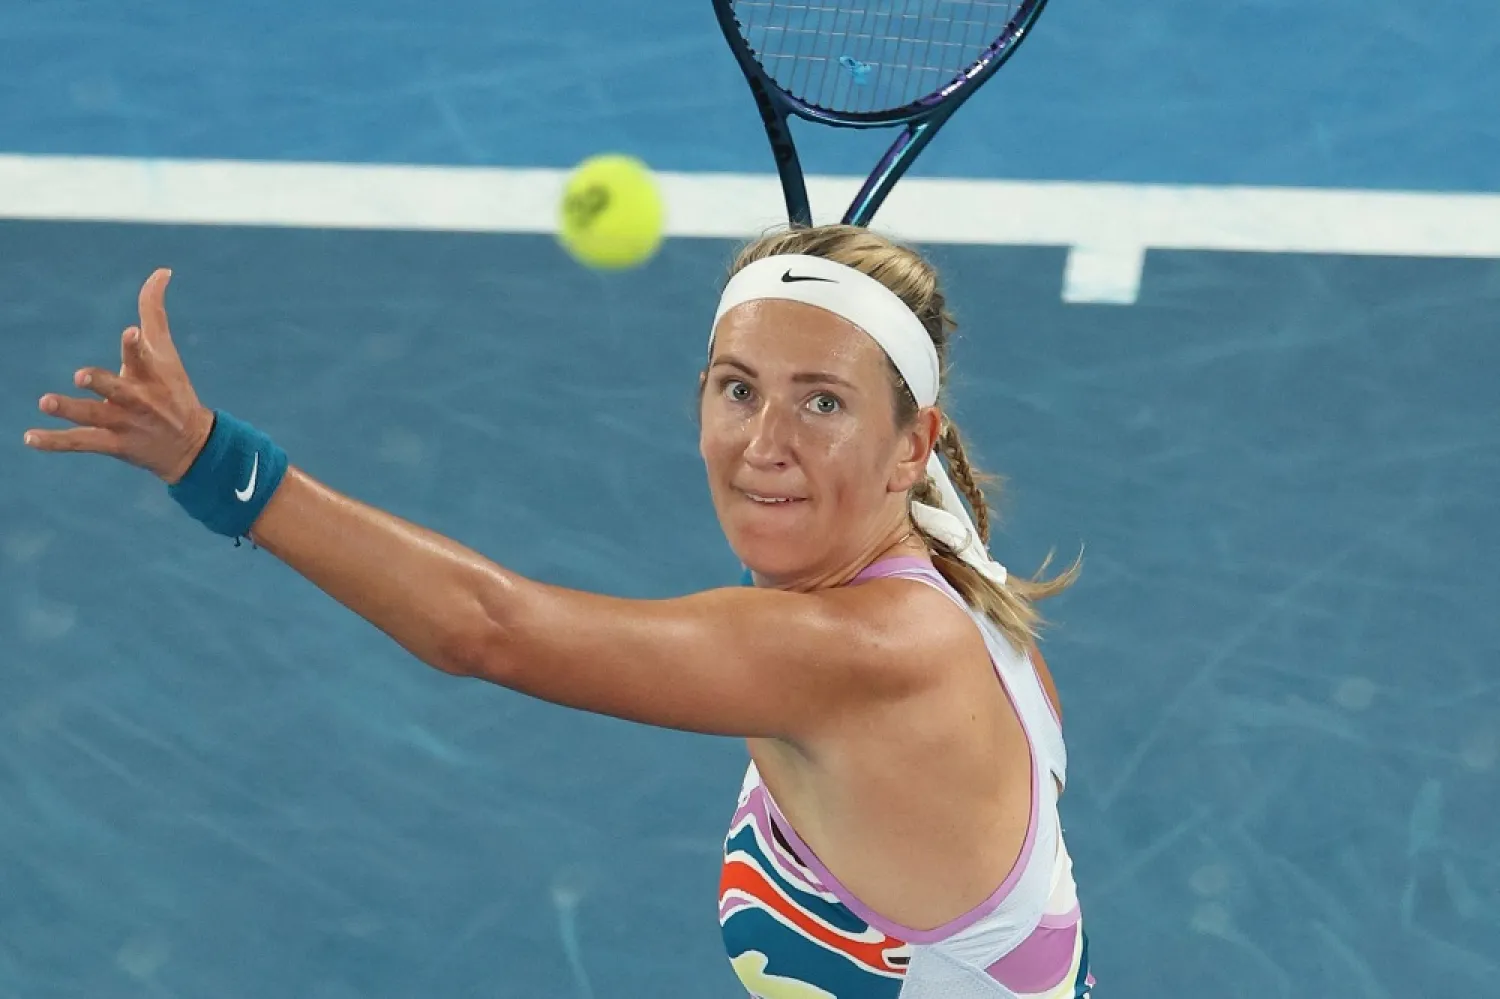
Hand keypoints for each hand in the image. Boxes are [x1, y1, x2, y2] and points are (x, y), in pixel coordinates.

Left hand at [24, 268, 214, 483]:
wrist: (191, 445)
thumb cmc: (173, 389)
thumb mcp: (166, 351)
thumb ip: (155, 310)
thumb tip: (162, 270)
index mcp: (150, 374)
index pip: (143, 357)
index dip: (135, 345)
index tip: (131, 332)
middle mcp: (138, 398)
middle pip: (118, 389)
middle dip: (102, 382)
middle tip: (82, 375)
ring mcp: (124, 423)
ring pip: (93, 416)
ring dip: (70, 410)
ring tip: (46, 401)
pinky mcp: (113, 444)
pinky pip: (80, 442)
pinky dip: (54, 442)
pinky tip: (29, 437)